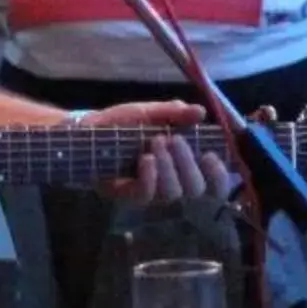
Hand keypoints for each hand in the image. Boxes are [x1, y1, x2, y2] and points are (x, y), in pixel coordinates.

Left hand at [90, 100, 233, 202]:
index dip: (219, 176)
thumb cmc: (122, 123)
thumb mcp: (149, 112)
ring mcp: (150, 191)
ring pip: (173, 193)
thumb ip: (174, 113)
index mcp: (183, 164)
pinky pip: (146, 195)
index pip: (213, 183)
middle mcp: (171, 181)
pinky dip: (150, 177)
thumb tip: (201, 112)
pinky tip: (146, 159)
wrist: (87, 130)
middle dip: (189, 164)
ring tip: (156, 142)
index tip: (211, 155)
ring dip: (169, 167)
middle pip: (195, 190)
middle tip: (176, 141)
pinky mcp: (129, 195)